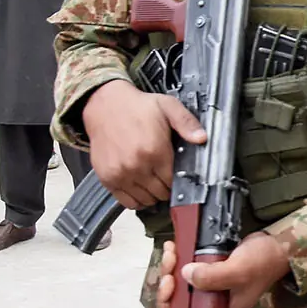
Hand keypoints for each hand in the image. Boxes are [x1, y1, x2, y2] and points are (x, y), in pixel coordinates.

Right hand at [81, 78, 206, 209]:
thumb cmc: (136, 108)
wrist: (104, 106)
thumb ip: (186, 122)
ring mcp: (120, 174)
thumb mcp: (167, 106)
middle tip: (166, 176)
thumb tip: (202, 138)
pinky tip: (140, 188)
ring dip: (153, 195)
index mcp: (154, 151)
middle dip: (167, 187)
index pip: (173, 181)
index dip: (178, 180)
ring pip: (145, 200)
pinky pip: (126, 202)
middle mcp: (137, 166)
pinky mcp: (107, 179)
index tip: (177, 174)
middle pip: (160, 193)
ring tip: (153, 182)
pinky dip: (136, 199)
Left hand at [155, 233, 290, 307]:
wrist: (276, 247)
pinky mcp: (206, 277)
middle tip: (170, 267)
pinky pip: (183, 275)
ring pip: (177, 290)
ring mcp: (207, 293)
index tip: (167, 298)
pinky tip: (174, 247)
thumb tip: (185, 274)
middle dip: (167, 287)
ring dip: (169, 270)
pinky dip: (176, 262)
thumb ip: (213, 276)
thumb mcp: (239, 271)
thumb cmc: (262, 263)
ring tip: (172, 251)